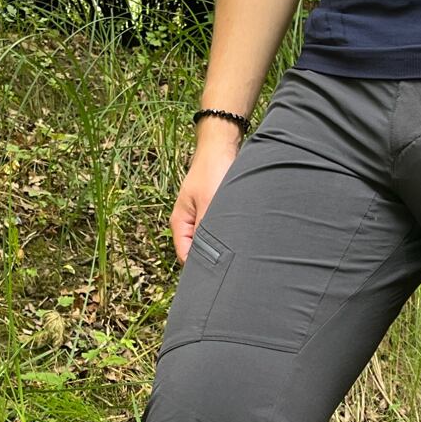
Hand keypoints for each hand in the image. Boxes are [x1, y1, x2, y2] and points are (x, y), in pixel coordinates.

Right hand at [171, 129, 243, 262]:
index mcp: (180, 223)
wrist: (222, 146)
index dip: (200, 268)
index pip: (186, 257)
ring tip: (238, 250)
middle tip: (232, 264)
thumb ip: (207, 231)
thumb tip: (209, 257)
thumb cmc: (212, 170)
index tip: (219, 275)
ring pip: (210, 242)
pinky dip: (228, 235)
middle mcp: (190, 224)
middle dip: (213, 258)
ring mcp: (202, 218)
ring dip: (222, 246)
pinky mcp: (215, 213)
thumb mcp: (210, 203)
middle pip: (198, 252)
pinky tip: (240, 236)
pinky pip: (219, 231)